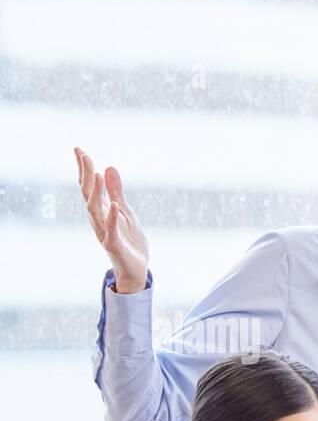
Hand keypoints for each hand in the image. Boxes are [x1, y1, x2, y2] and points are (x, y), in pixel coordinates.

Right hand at [75, 147, 148, 293]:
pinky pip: (110, 229)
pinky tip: (112, 205)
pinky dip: (110, 217)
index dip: (84, 169)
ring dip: (96, 192)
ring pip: (95, 209)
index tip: (78, 150)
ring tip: (97, 174)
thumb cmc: (129, 241)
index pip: (89, 186)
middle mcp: (97, 219)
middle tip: (83, 155)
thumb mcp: (126, 212)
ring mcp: (104, 231)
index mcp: (100, 210)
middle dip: (86, 175)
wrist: (136, 270)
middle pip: (88, 194)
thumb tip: (109, 167)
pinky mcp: (113, 244)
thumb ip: (116, 192)